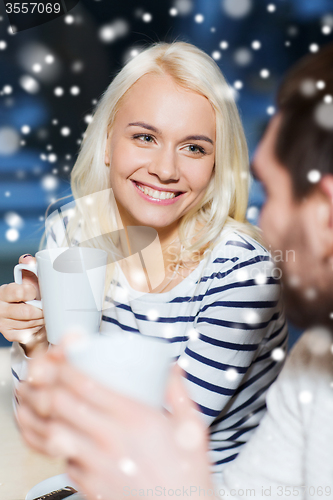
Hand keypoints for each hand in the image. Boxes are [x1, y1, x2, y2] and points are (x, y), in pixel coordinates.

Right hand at [0, 254, 46, 356]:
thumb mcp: (27, 279)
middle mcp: (0, 308)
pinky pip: (28, 333)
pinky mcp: (9, 334)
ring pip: (30, 323)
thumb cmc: (26, 295)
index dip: (31, 292)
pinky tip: (37, 322)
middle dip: (40, 310)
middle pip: (26, 312)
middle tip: (45, 306)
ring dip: (41, 319)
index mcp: (3, 292)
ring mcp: (3, 323)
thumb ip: (28, 267)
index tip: (35, 292)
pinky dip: (37, 328)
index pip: (18, 292)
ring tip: (43, 313)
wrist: (21, 315)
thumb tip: (28, 259)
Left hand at [17, 346, 214, 499]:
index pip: (86, 386)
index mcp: (135, 418)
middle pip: (62, 405)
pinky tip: (63, 438)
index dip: (66, 369)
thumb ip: (179, 392)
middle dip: (49, 386)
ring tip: (44, 405)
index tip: (63, 360)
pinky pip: (63, 461)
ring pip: (55, 432)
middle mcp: (111, 439)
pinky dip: (57, 446)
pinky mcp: (90, 486)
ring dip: (45, 415)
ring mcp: (97, 464)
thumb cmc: (186, 474)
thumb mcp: (191, 426)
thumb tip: (173, 369)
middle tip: (48, 378)